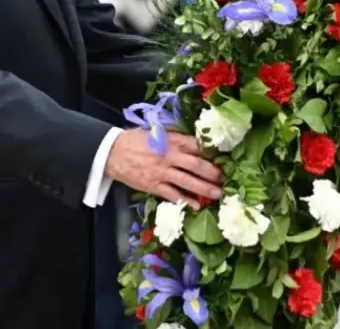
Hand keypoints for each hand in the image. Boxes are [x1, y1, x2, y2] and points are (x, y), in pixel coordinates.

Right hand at [105, 129, 222, 208]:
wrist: (113, 152)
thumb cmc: (135, 140)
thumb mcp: (157, 133)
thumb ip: (176, 138)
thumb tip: (195, 144)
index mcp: (172, 140)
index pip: (197, 146)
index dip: (212, 153)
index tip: (224, 158)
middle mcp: (170, 156)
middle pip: (198, 165)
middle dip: (214, 173)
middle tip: (227, 178)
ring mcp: (162, 172)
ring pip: (189, 182)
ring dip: (206, 188)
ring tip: (219, 193)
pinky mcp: (154, 186)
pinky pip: (173, 195)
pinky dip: (185, 201)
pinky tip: (197, 206)